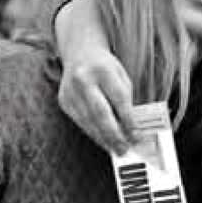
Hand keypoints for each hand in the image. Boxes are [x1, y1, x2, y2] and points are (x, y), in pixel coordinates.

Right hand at [54, 0, 134, 153]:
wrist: (80, 53)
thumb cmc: (107, 68)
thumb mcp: (121, 77)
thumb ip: (126, 101)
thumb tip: (131, 131)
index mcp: (103, 69)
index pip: (118, 99)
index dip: (128, 120)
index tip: (137, 136)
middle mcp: (83, 79)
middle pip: (100, 113)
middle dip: (114, 135)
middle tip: (125, 150)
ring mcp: (70, 91)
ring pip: (89, 121)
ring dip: (104, 139)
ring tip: (116, 150)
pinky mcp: (64, 101)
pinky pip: (81, 122)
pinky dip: (93, 133)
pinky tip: (103, 141)